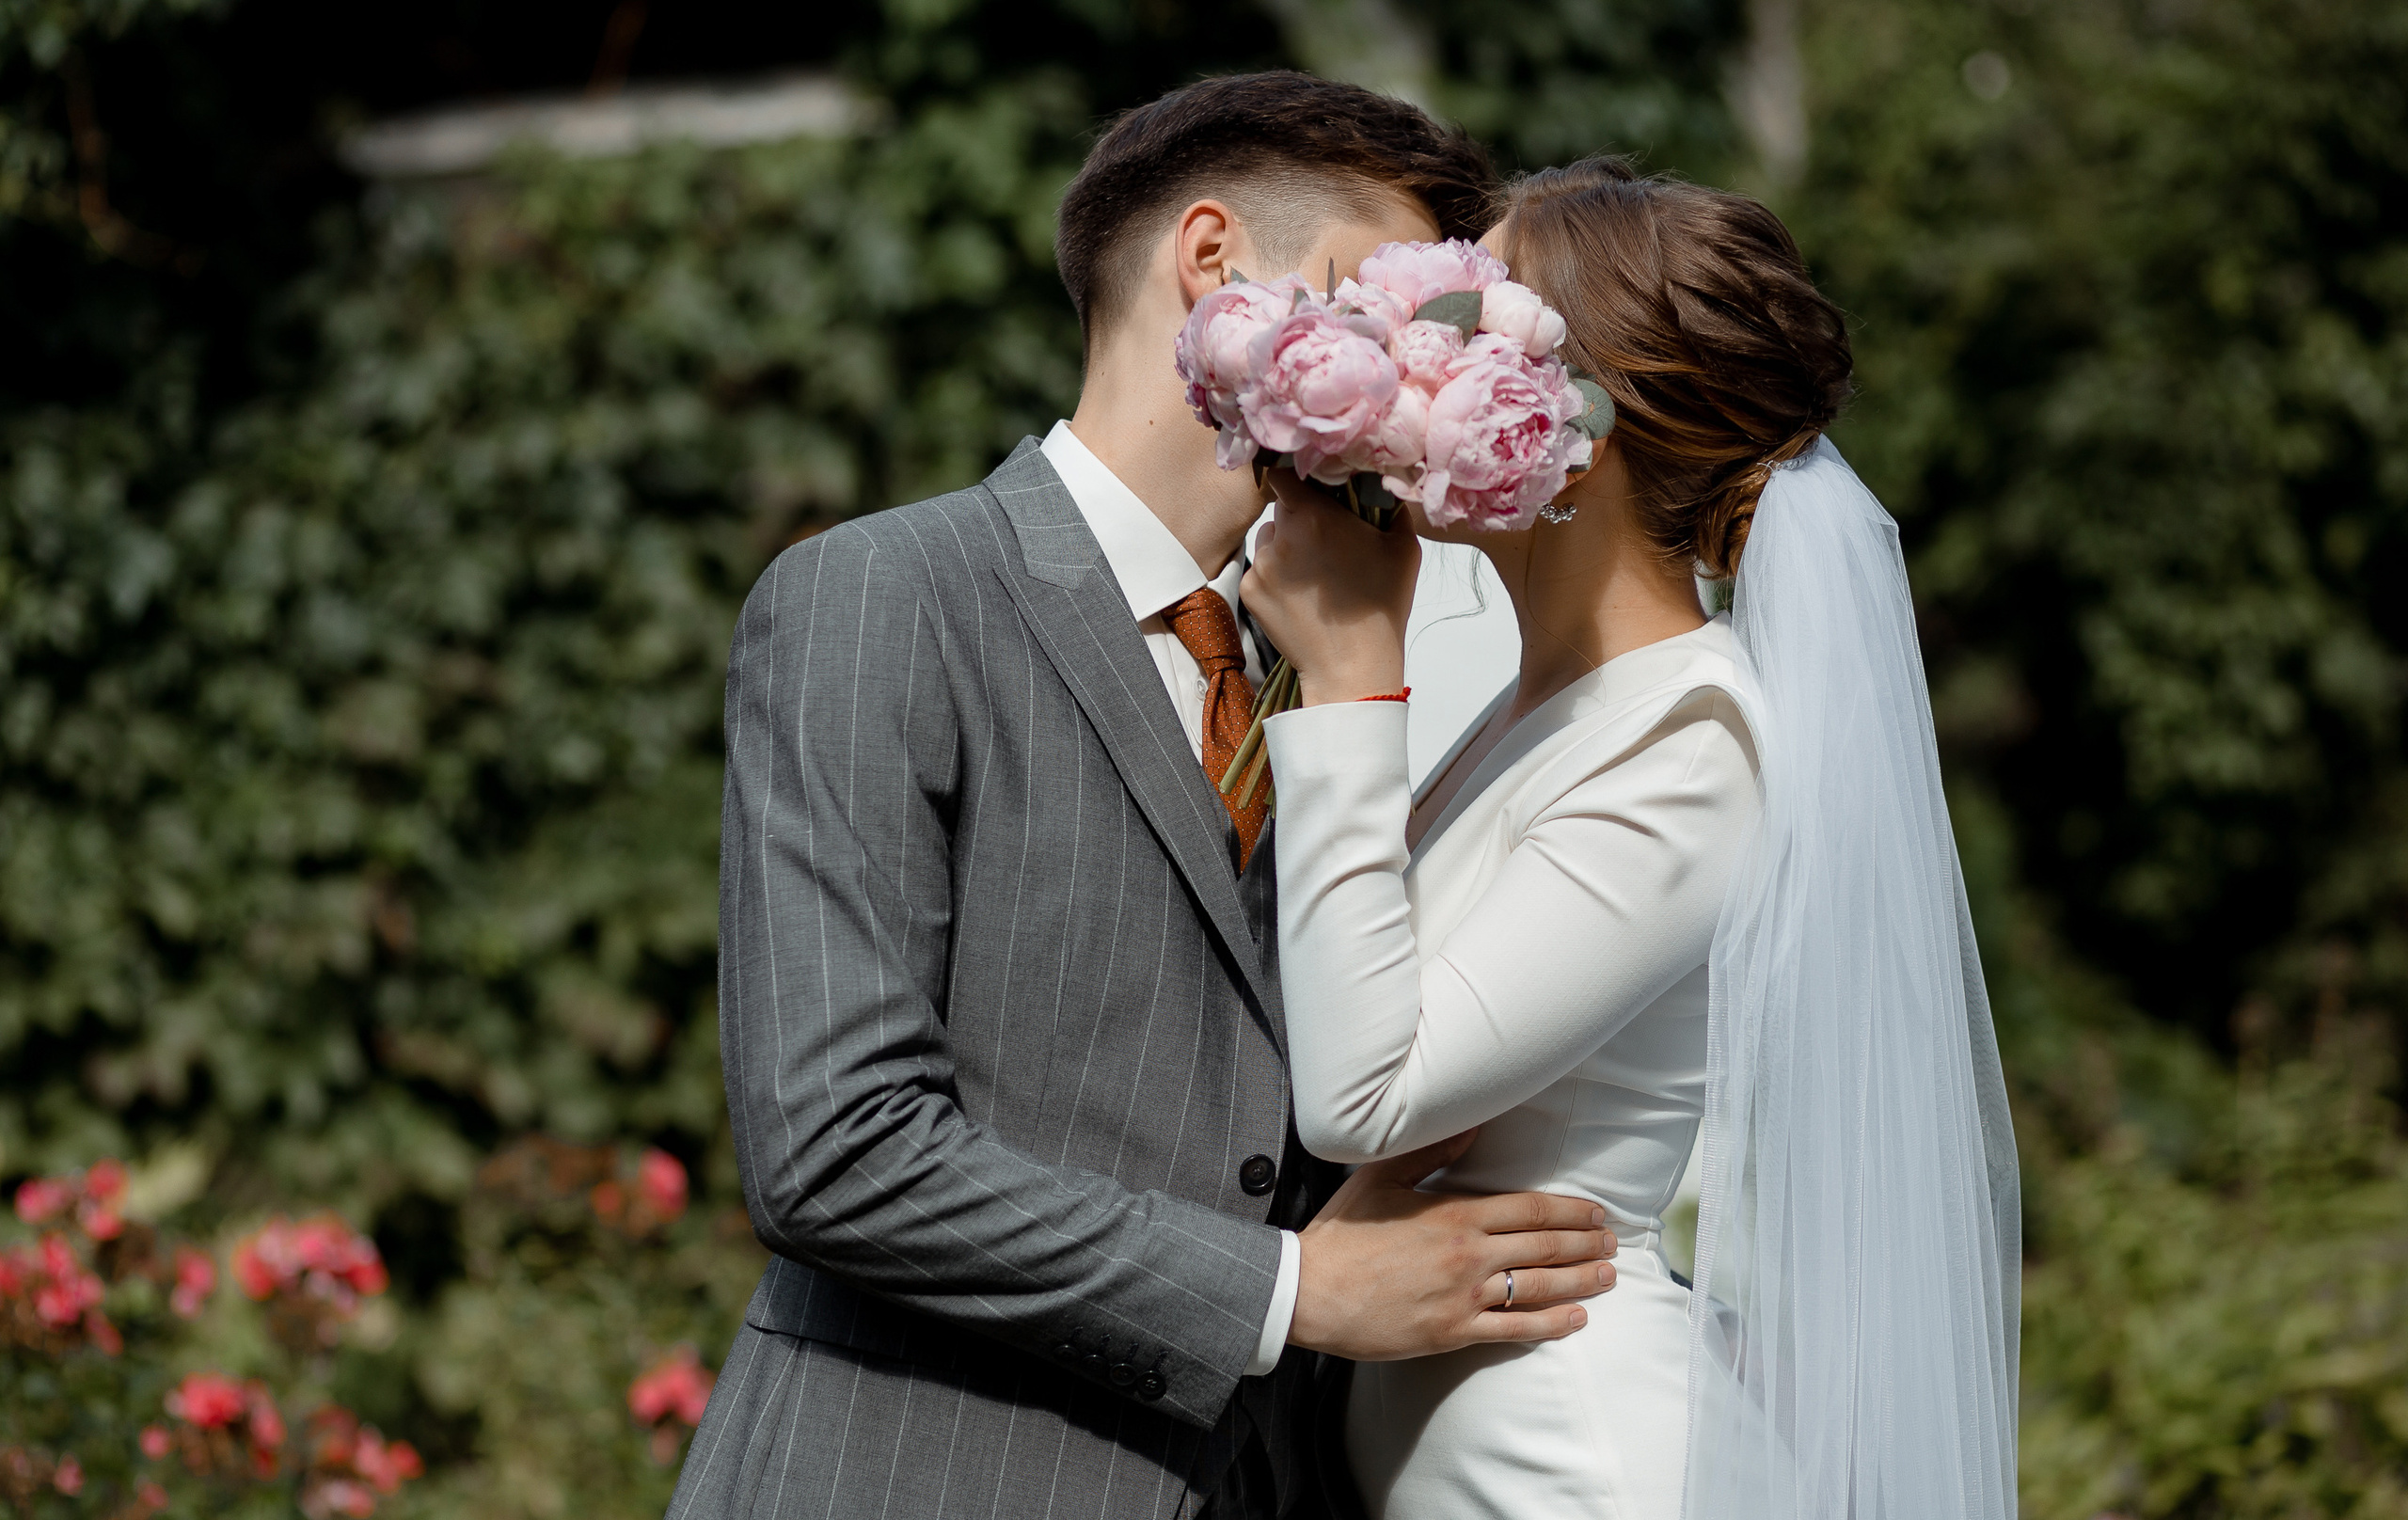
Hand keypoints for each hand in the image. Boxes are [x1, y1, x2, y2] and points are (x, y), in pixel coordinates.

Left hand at [1240, 469, 1418, 705]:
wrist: (1352, 665)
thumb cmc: (1382, 606)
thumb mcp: (1404, 547)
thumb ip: (1391, 507)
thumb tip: (1384, 485)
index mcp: (1314, 515)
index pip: (1285, 473)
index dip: (1296, 476)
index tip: (1309, 486)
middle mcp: (1280, 536)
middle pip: (1282, 509)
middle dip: (1300, 518)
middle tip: (1326, 542)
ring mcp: (1260, 565)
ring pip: (1269, 540)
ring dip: (1286, 548)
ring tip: (1315, 575)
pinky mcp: (1249, 591)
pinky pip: (1259, 570)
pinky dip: (1275, 577)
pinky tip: (1301, 597)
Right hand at [1286, 1130, 1617, 1360]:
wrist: (1309, 1291)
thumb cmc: (1342, 1233)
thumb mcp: (1382, 1179)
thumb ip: (1431, 1153)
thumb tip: (1472, 1125)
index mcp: (1454, 1213)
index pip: (1530, 1210)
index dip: (1570, 1211)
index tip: (1595, 1211)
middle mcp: (1468, 1254)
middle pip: (1545, 1247)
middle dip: (1586, 1244)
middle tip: (1613, 1241)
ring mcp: (1464, 1296)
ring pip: (1539, 1287)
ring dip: (1580, 1281)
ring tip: (1608, 1276)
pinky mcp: (1453, 1332)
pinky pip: (1516, 1330)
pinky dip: (1552, 1324)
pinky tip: (1576, 1319)